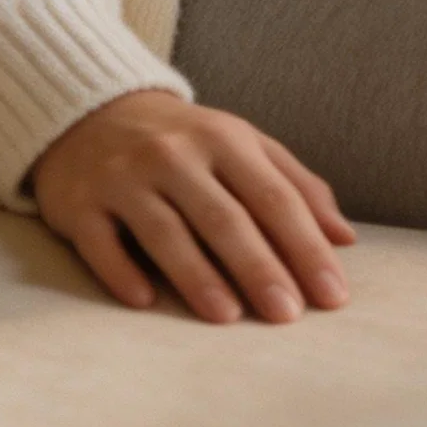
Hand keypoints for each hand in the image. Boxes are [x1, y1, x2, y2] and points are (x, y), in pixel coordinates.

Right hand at [31, 87, 355, 325]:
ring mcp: (125, 176)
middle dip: (259, 267)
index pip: (274, 197)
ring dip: (197, 275)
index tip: (331, 296)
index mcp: (224, 138)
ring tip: (227, 316)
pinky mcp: (81, 201)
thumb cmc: (184, 140)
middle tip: (288, 315)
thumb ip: (295, 185)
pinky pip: (102, 241)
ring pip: (166, 230)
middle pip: (224, 216)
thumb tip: (345, 239)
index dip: (305, 246)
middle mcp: (175, 154)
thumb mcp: (242, 145)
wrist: (91, 110)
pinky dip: (122, 270)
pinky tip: (143, 300)